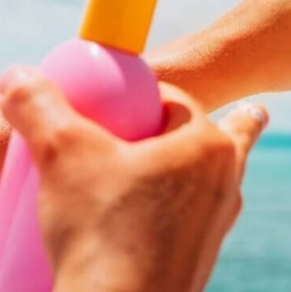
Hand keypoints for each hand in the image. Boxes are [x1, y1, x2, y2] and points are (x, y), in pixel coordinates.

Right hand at [0, 66, 267, 291]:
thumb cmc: (103, 232)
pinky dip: (183, 210)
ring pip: (208, 179)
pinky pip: (197, 219)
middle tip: (197, 118)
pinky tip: (166, 217)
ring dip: (197, 168)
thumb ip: (40, 109)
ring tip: (200, 159)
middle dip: (199, 126)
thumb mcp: (63, 158)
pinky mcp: (202, 257)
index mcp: (209, 145)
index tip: (118, 105)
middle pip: (208, 137)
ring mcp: (218, 221)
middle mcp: (226, 181)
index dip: (143, 97)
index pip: (175, 102)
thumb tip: (18, 76)